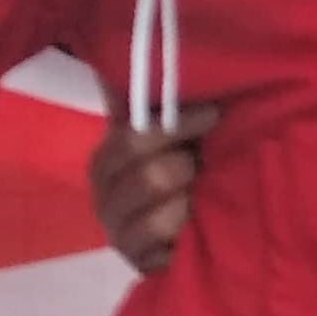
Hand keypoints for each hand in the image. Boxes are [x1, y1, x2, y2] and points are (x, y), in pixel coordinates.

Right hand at [90, 103, 216, 275]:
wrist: (179, 236)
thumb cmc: (177, 173)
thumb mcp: (167, 138)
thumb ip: (153, 105)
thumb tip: (131, 52)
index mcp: (106, 158)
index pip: (132, 136)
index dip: (177, 125)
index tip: (212, 115)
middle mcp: (104, 195)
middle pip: (149, 175)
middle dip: (185, 168)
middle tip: (201, 166)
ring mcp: (117, 233)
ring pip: (159, 215)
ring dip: (189, 201)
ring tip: (198, 197)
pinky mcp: (136, 263)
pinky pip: (166, 246)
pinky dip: (186, 231)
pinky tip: (195, 225)